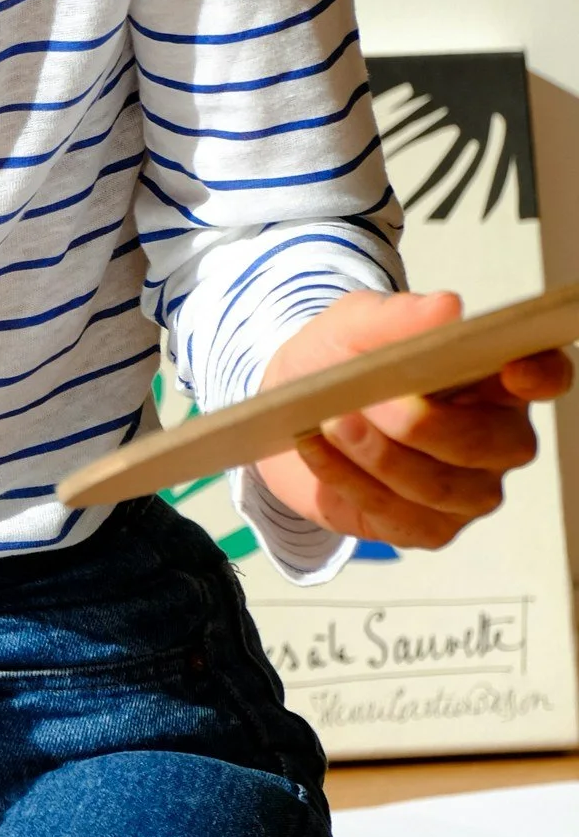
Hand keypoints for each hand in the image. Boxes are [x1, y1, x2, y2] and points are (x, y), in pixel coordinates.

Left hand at [253, 288, 573, 550]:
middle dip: (428, 425)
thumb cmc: (341, 361)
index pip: (546, 376)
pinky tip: (316, 449)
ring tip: (333, 421)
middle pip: (493, 444)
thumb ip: (397, 315)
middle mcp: (496, 439)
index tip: (511, 368)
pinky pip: (397, 516)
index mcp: (495, 379)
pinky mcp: (427, 529)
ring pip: (441, 488)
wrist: (290, 410)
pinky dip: (349, 480)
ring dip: (380, 455)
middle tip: (374, 400)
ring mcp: (467, 491)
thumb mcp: (354, 325)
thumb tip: (447, 307)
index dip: (541, 375)